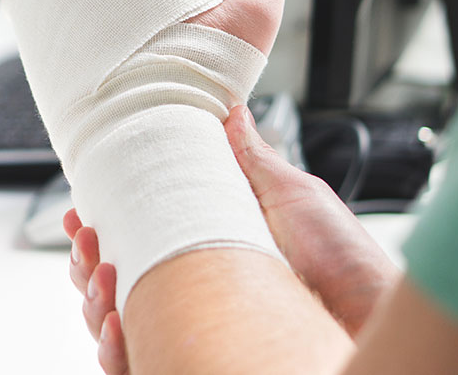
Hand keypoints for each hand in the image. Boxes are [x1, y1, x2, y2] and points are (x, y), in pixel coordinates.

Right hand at [64, 105, 399, 374]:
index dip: (98, 231)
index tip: (83, 212)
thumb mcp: (291, 193)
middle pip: (110, 287)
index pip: (132, 246)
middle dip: (83, 264)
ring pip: (111, 328)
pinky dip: (115, 348)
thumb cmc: (342, 260)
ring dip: (92, 301)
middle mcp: (191, 297)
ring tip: (104, 274)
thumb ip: (247, 158)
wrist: (374, 314)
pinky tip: (119, 323)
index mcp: (202, 255)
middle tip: (89, 241)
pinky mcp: (191, 363)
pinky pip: (135, 367)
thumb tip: (227, 107)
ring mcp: (190, 334)